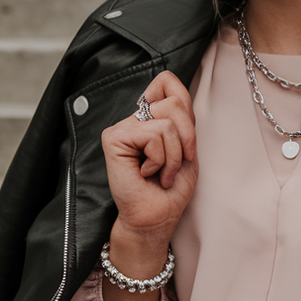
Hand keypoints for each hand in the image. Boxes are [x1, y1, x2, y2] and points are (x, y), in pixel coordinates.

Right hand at [101, 70, 197, 247]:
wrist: (156, 219)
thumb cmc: (170, 191)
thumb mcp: (187, 149)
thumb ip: (182, 117)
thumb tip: (170, 86)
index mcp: (152, 118)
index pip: (168, 82)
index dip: (185, 110)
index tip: (184, 144)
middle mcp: (136, 120)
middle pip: (174, 102)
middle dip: (186, 139)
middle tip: (175, 164)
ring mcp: (123, 127)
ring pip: (167, 122)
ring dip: (173, 156)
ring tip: (161, 173)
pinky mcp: (114, 138)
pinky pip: (153, 134)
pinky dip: (159, 159)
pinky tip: (146, 173)